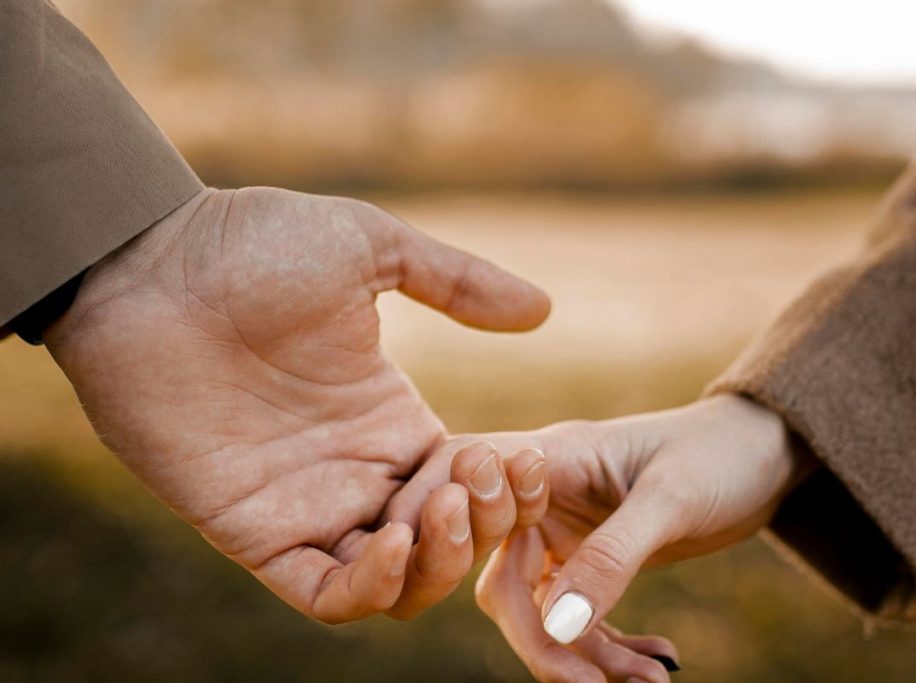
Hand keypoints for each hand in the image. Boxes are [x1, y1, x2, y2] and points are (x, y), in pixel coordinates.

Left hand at [43, 186, 550, 622]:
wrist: (148, 263)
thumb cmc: (254, 244)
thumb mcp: (373, 249)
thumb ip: (458, 282)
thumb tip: (542, 308)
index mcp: (391, 418)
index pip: (472, 486)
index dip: (506, 486)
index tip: (516, 456)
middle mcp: (358, 471)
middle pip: (448, 544)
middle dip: (482, 526)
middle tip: (475, 477)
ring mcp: (309, 506)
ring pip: (399, 584)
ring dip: (439, 563)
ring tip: (440, 506)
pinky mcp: (255, 531)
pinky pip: (325, 594)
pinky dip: (371, 588)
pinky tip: (393, 540)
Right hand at [463, 396, 812, 681]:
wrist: (767, 451)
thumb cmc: (721, 451)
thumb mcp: (671, 501)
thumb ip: (612, 558)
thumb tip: (557, 626)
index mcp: (547, 460)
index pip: (466, 499)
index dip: (438, 544)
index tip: (430, 590)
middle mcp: (544, 498)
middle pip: (504, 583)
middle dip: (540, 642)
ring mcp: (566, 532)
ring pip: (542, 614)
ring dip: (584, 657)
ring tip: (650, 680)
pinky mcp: (592, 561)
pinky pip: (580, 621)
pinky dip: (608, 651)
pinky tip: (656, 662)